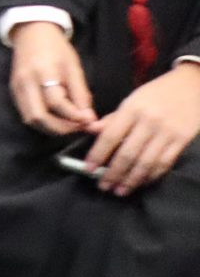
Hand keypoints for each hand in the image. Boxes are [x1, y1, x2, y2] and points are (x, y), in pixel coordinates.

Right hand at [8, 20, 96, 135]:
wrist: (31, 33)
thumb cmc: (56, 48)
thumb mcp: (74, 67)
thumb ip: (81, 94)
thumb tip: (89, 119)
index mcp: (43, 72)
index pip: (56, 103)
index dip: (74, 116)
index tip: (89, 121)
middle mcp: (25, 82)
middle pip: (38, 117)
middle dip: (60, 128)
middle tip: (78, 128)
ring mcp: (16, 88)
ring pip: (30, 120)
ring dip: (51, 128)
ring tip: (69, 125)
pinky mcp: (14, 92)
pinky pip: (26, 114)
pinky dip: (42, 122)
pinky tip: (56, 119)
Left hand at [83, 61, 199, 196]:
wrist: (192, 86)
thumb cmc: (158, 92)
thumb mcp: (132, 99)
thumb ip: (113, 118)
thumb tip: (89, 130)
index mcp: (132, 108)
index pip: (110, 136)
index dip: (98, 154)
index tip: (88, 168)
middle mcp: (149, 122)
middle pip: (127, 154)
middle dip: (113, 173)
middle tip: (103, 186)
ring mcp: (167, 133)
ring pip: (146, 163)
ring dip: (131, 180)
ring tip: (120, 190)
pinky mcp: (182, 141)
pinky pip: (164, 163)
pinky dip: (151, 176)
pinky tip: (141, 182)